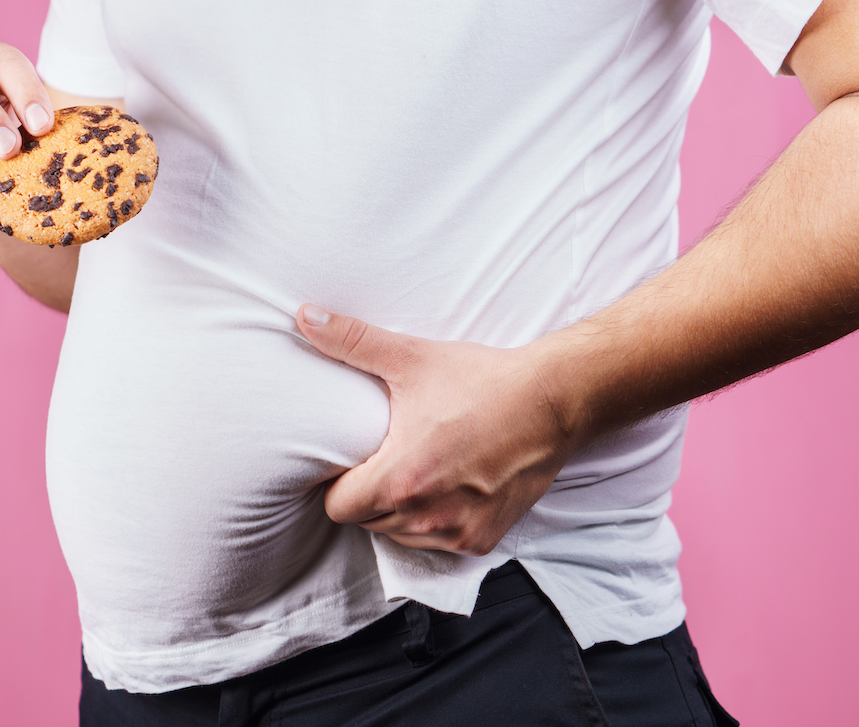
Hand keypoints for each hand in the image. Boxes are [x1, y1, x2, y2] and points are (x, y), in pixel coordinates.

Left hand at [296, 304, 575, 555]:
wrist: (553, 400)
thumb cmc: (482, 380)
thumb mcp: (412, 358)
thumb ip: (352, 341)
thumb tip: (305, 316)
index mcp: (402, 478)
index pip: (338, 508)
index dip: (338, 482)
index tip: (352, 459)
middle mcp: (428, 515)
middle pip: (367, 522)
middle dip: (368, 494)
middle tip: (384, 457)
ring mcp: (458, 532)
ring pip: (400, 536)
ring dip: (400, 512)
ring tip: (416, 469)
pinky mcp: (482, 540)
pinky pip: (438, 542)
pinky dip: (435, 521)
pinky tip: (447, 485)